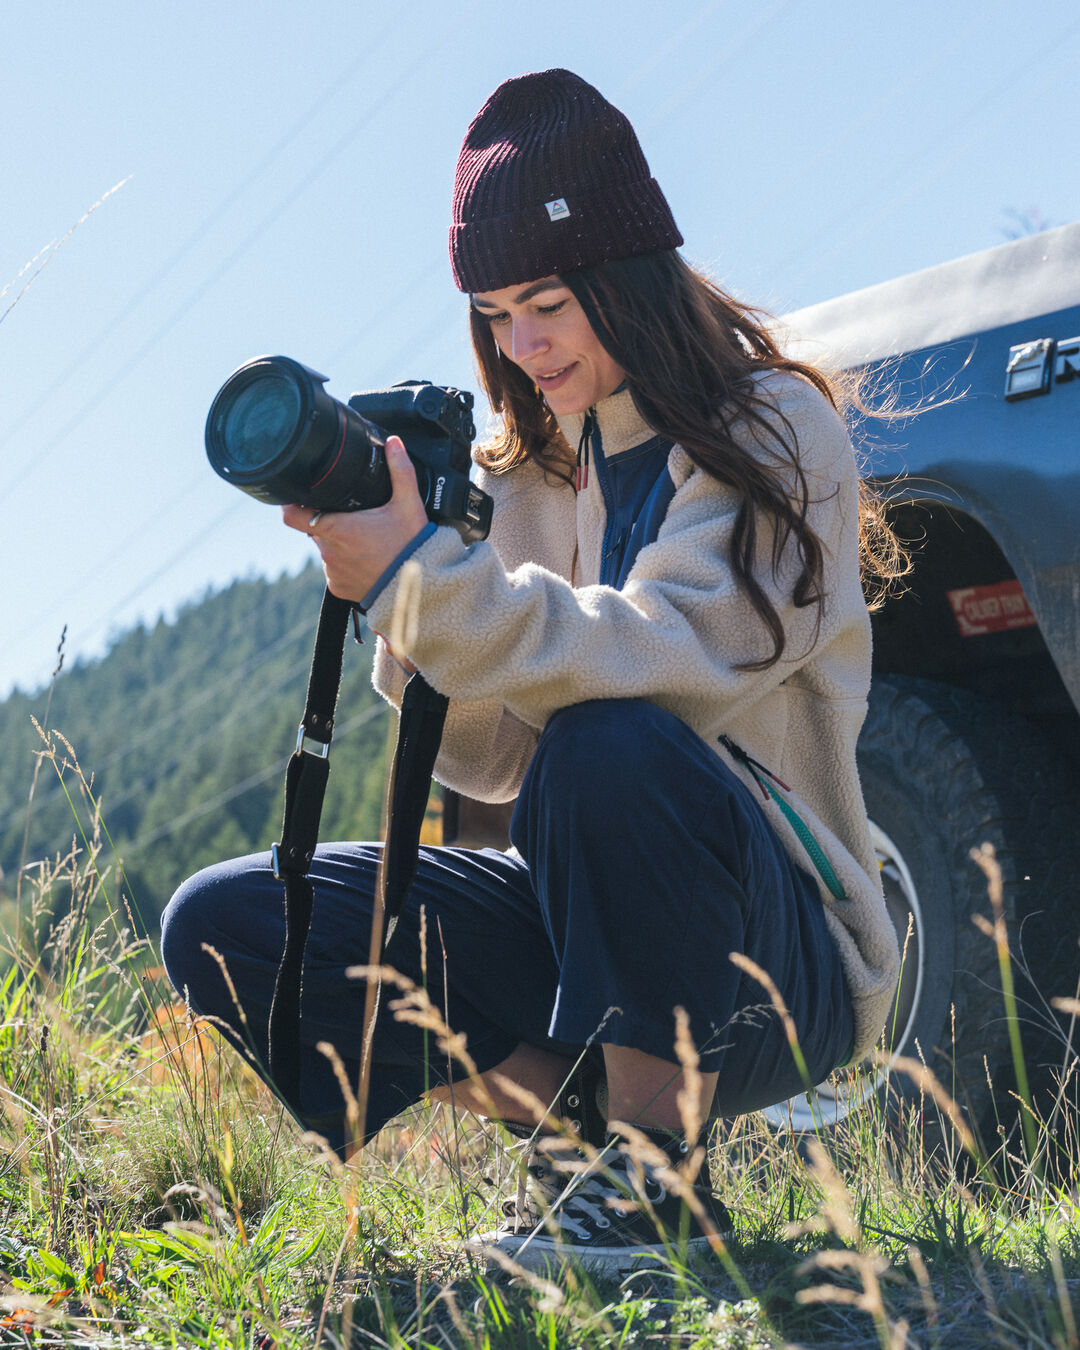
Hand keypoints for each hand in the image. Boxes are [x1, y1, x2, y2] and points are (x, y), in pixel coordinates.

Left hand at [282, 436, 428, 603]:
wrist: (420, 587)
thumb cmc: (411, 546)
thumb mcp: (408, 504)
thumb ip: (400, 470)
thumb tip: (393, 442)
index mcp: (336, 528)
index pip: (291, 515)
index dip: (290, 504)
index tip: (297, 497)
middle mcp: (329, 552)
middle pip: (314, 528)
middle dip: (328, 521)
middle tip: (354, 519)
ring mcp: (332, 572)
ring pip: (325, 550)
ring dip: (337, 544)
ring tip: (364, 542)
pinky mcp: (339, 588)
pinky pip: (334, 571)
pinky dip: (345, 564)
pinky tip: (366, 560)